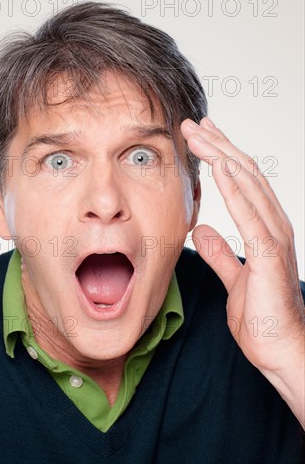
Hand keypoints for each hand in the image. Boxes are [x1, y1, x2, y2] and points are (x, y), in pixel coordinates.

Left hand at [181, 116, 304, 425]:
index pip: (243, 183)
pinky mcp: (270, 255)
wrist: (283, 353)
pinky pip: (251, 214)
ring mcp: (275, 238)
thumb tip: (203, 229)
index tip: (201, 138)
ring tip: (200, 134)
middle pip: (245, 174)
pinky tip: (221, 167)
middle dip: (218, 146)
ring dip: (223, 156)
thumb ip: (220, 254)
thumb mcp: (234, 279)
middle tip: (194, 124)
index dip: (222, 157)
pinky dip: (236, 188)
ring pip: (249, 185)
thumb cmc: (264, 319)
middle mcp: (273, 227)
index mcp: (264, 230)